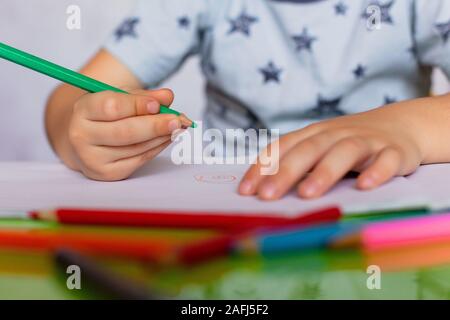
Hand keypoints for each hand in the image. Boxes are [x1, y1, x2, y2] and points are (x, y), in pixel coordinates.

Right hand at [68, 89, 189, 180]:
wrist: (85, 140)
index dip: (137, 106)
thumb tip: (167, 97)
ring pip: (136, 148)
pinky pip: (139, 160)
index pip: (111, 108)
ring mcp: (93, 158)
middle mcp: (82, 136)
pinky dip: (156, 148)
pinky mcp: (107, 173)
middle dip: (155, 126)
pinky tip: (167, 138)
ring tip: (178, 127)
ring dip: (161, 137)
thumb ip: (143, 96)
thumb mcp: (120, 97)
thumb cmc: (105, 115)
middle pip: (125, 132)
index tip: (158, 105)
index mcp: (83, 110)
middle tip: (178, 120)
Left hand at [239, 103, 425, 199]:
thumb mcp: (320, 148)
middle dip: (285, 172)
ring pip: (344, 151)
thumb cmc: (348, 143)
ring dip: (324, 172)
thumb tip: (261, 193)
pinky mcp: (394, 151)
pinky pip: (386, 159)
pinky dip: (376, 171)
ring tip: (307, 194)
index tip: (246, 191)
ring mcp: (366, 140)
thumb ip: (296, 164)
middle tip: (267, 196)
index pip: (282, 146)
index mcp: (314, 134)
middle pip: (309, 149)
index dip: (263, 167)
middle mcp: (336, 134)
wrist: (401, 125)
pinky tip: (365, 186)